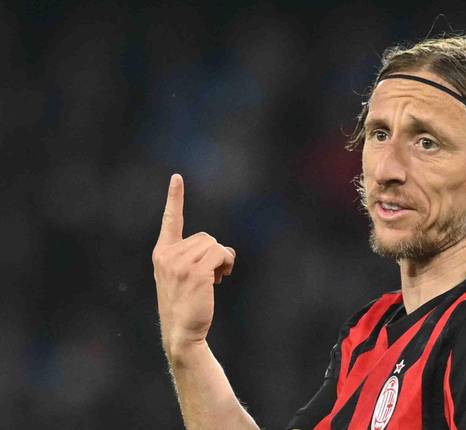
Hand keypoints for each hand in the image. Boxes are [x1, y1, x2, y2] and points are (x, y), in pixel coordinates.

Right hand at [152, 174, 235, 357]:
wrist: (182, 333)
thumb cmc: (186, 306)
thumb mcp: (181, 277)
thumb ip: (193, 258)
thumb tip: (223, 250)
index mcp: (162, 253)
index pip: (170, 220)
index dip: (175, 198)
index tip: (177, 177)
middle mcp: (167, 255)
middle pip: (206, 236)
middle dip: (215, 253)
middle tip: (213, 276)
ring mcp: (180, 263)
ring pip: (215, 245)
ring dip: (222, 260)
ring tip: (216, 279)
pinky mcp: (195, 272)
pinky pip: (221, 253)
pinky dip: (226, 263)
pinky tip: (221, 278)